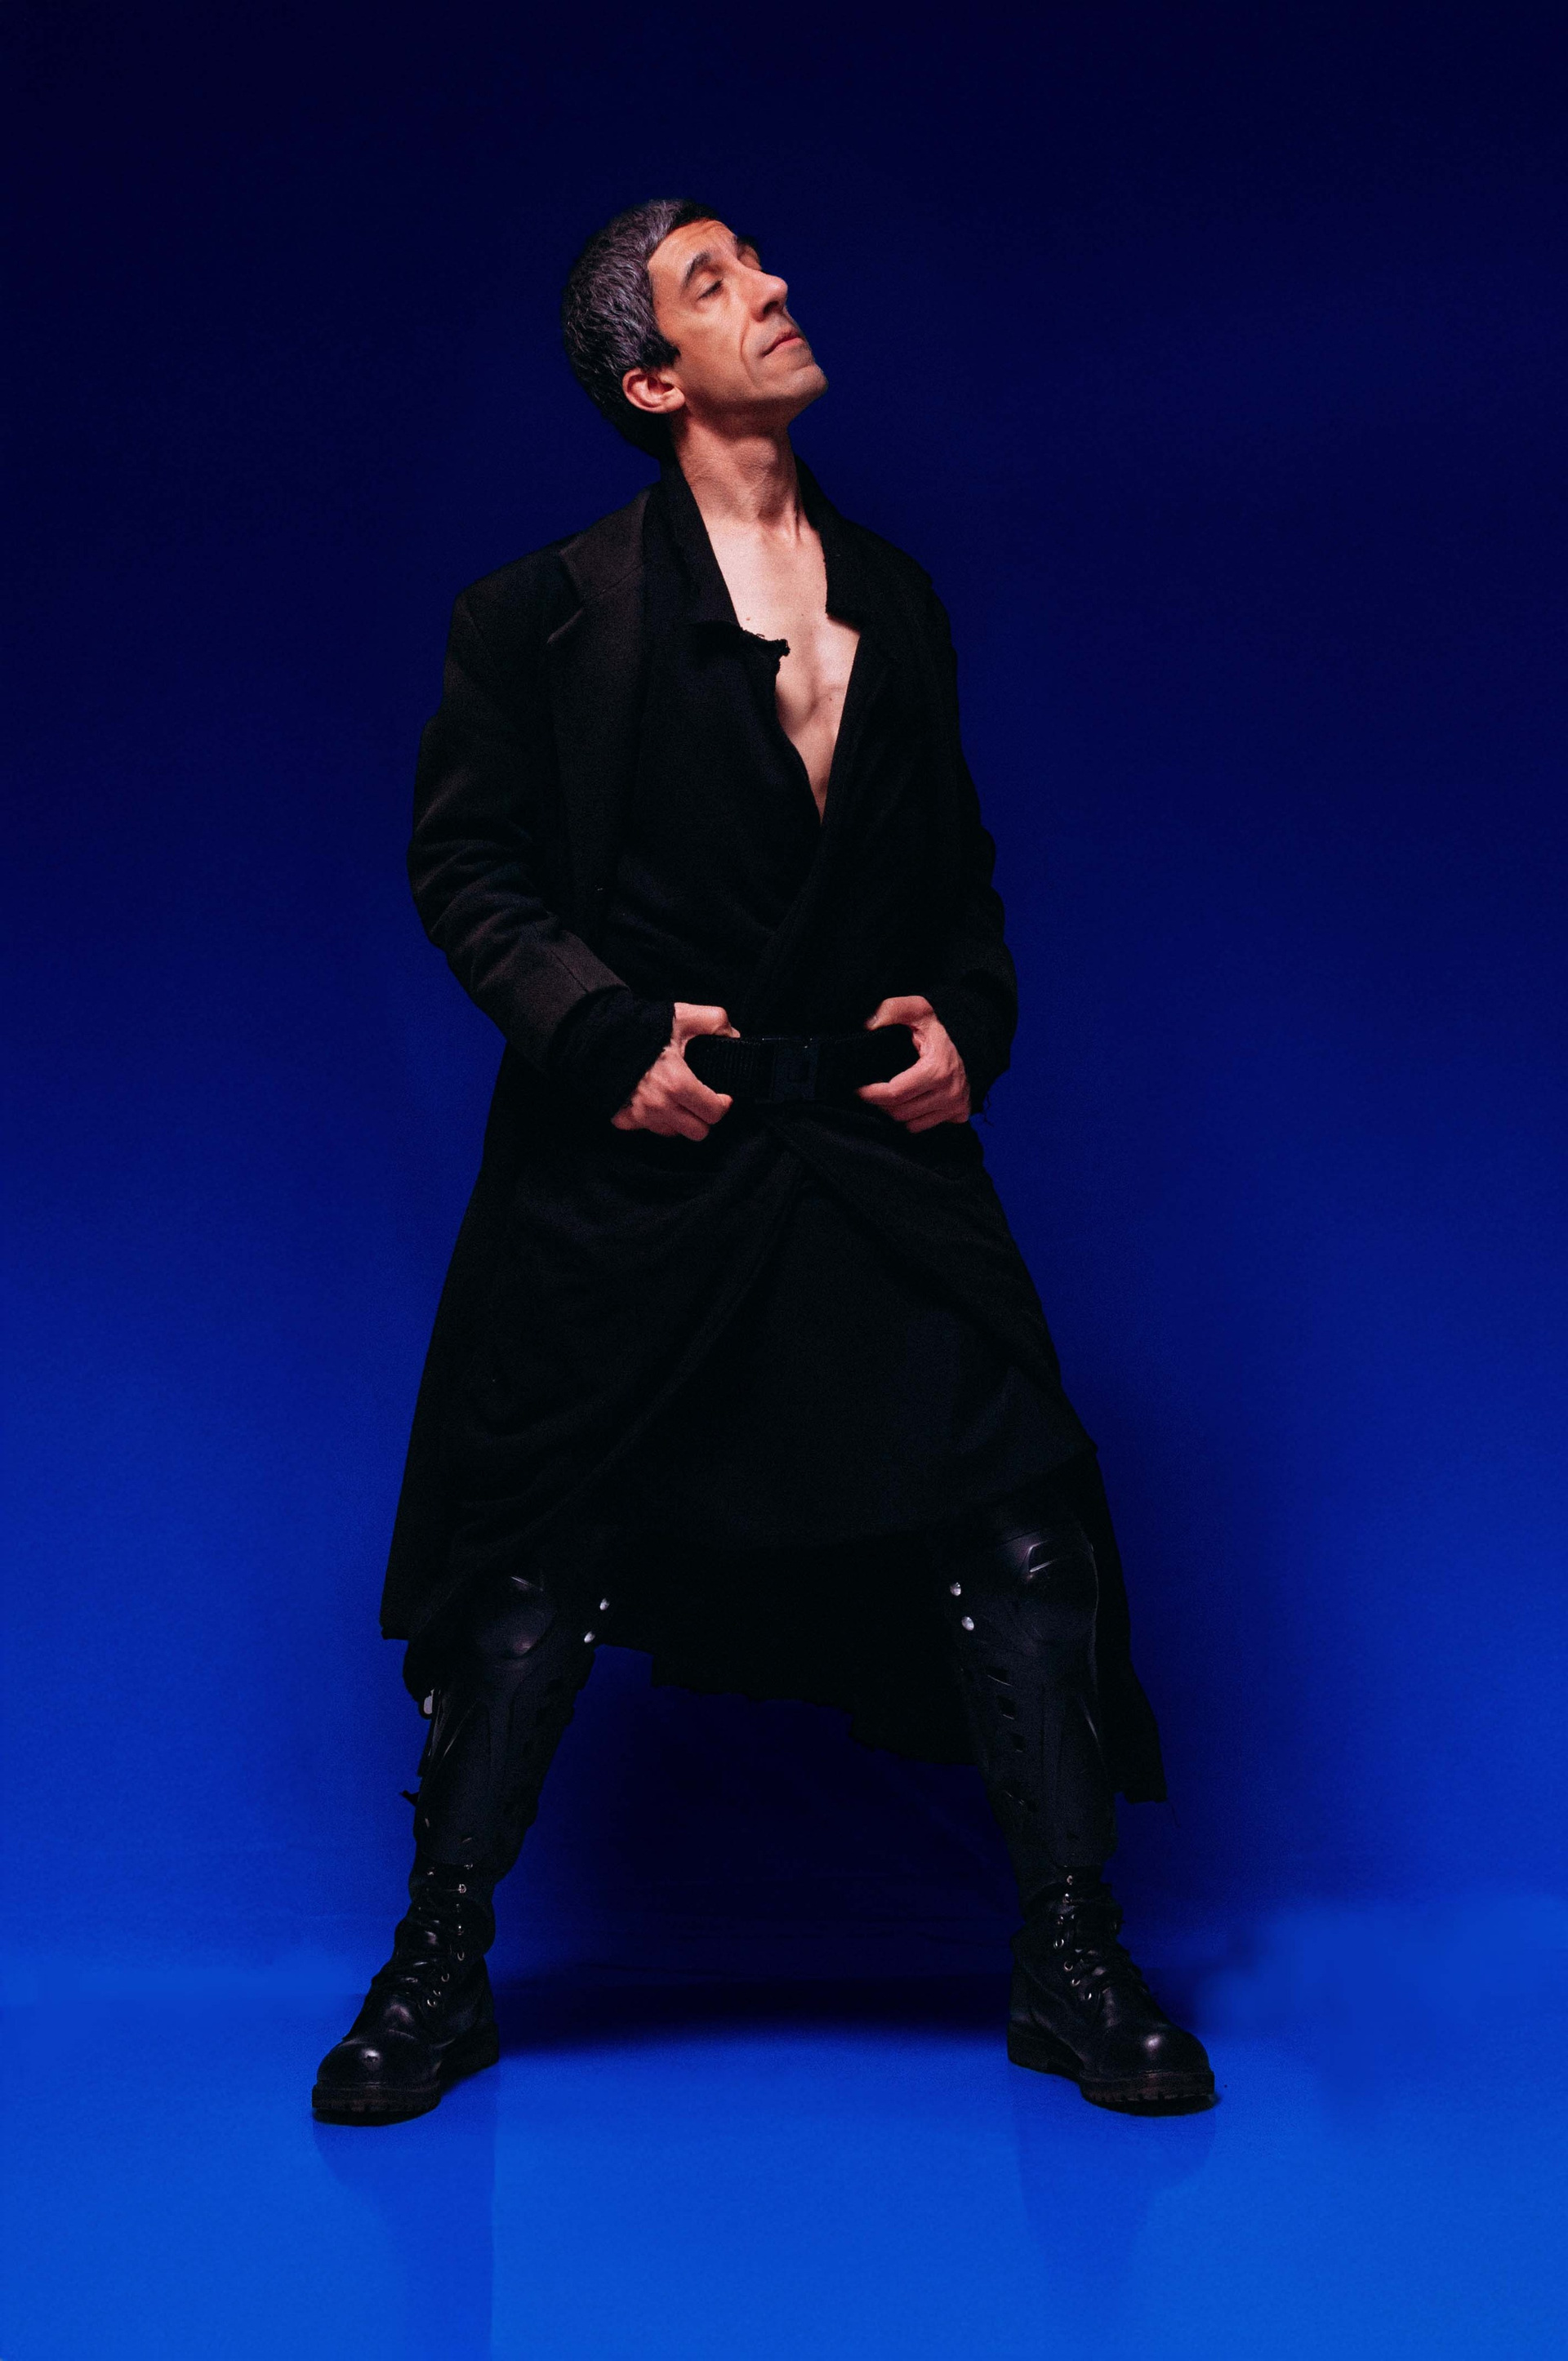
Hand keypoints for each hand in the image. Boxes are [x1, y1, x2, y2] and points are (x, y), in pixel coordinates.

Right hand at [611, 1002, 739, 1140]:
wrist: (598, 1034)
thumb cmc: (640, 1027)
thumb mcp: (683, 1016)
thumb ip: (715, 1021)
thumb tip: (733, 1036)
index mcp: (677, 1084)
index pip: (714, 1113)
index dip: (723, 1103)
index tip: (720, 1094)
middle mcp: (658, 1106)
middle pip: (698, 1132)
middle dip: (703, 1116)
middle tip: (700, 1098)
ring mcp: (639, 1115)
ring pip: (674, 1133)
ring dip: (680, 1119)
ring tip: (676, 1097)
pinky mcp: (623, 1118)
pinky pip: (648, 1129)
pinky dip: (655, 1119)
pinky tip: (654, 1100)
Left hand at [857, 995, 971, 1133]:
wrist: (974, 1040)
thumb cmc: (941, 1027)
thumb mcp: (918, 1010)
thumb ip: (893, 1009)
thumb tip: (869, 1024)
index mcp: (938, 1070)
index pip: (894, 1093)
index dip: (871, 1093)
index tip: (858, 1089)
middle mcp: (950, 1093)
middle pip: (900, 1112)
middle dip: (881, 1103)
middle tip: (873, 1091)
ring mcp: (956, 1106)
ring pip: (910, 1123)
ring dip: (896, 1112)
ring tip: (890, 1095)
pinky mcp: (959, 1114)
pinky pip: (924, 1126)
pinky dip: (912, 1118)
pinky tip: (909, 1102)